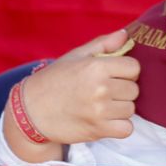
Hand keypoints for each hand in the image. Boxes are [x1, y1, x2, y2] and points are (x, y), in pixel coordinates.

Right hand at [19, 29, 140, 144]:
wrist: (31, 111)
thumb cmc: (54, 80)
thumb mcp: (75, 56)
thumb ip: (103, 44)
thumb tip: (126, 35)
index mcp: (96, 67)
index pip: (134, 67)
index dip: (125, 70)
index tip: (113, 74)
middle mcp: (100, 88)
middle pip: (134, 89)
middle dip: (122, 89)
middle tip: (104, 91)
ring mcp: (99, 111)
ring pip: (131, 109)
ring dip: (120, 108)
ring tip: (102, 105)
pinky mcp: (98, 130)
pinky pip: (126, 129)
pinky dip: (119, 126)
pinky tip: (106, 120)